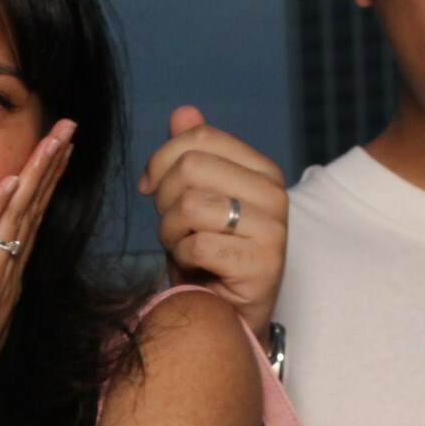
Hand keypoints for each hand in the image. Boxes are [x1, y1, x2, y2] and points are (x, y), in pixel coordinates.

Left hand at [0, 120, 75, 423]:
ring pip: (20, 220)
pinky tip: (13, 180)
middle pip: (34, 212)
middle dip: (52, 166)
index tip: (52, 150)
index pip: (25, 223)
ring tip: (56, 138)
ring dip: (38, 175)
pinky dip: (1, 211)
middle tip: (69, 128)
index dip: (41, 184)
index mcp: (0, 284)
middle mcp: (4, 280)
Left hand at [137, 105, 287, 335]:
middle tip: (170, 225)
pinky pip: (198, 245)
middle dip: (164, 199)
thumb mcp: (193, 198)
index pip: (200, 136)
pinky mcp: (263, 264)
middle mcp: (275, 194)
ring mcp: (273, 230)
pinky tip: (194, 267)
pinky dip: (182, 258)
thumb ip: (191, 154)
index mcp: (261, 170)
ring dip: (170, 232)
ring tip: (181, 247)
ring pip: (191, 206)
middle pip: (191, 167)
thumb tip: (183, 112)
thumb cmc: (207, 256)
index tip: (149, 187)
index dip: (161, 158)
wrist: (226, 313)